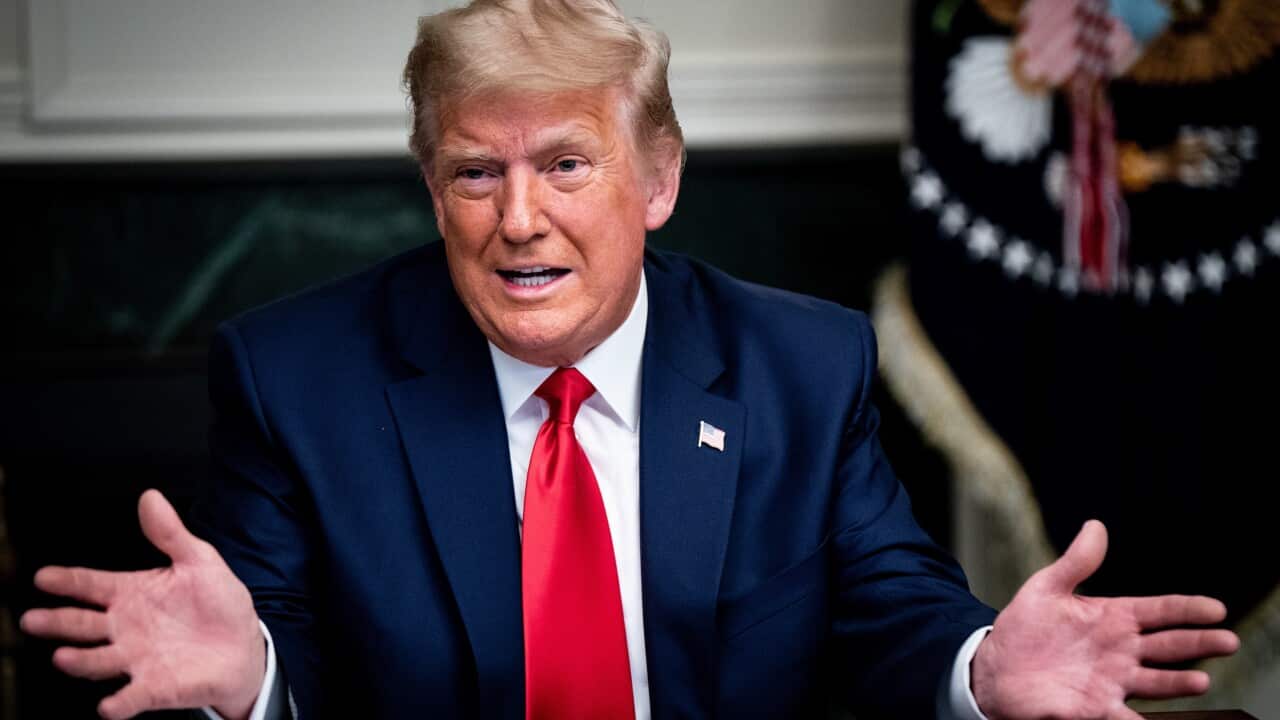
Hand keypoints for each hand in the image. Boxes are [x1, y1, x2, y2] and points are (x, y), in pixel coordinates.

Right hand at [20, 490, 265, 719]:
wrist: (244, 646)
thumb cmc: (218, 604)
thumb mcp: (199, 561)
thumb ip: (170, 534)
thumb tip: (150, 498)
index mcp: (132, 594)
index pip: (91, 585)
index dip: (67, 581)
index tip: (44, 577)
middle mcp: (126, 627)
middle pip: (83, 624)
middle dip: (57, 622)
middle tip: (33, 619)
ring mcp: (136, 658)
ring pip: (98, 660)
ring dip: (81, 660)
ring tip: (64, 657)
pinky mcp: (154, 687)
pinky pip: (132, 696)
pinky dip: (120, 702)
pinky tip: (110, 704)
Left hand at [971, 520, 1238, 719]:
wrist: (997, 668)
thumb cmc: (1024, 628)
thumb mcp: (1046, 589)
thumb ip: (1076, 562)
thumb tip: (1095, 526)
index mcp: (1113, 618)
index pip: (1160, 611)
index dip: (1188, 609)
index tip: (1216, 608)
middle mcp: (1121, 651)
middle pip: (1169, 646)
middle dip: (1199, 643)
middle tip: (1227, 640)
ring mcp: (1113, 681)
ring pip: (1156, 682)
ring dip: (1178, 683)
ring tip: (1200, 680)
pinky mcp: (1096, 708)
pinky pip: (1126, 718)